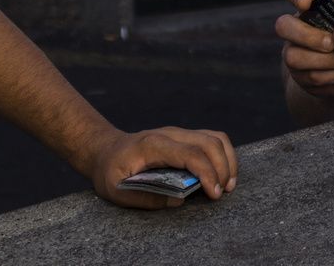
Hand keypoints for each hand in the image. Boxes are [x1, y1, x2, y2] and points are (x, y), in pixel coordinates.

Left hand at [87, 126, 237, 208]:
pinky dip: (223, 155)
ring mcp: (179, 132)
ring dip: (228, 160)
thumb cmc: (109, 171)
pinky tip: (222, 174)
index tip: (214, 193)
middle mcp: (170, 134)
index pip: (190, 153)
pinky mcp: (184, 136)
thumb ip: (146, 198)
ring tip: (228, 185)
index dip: (207, 172)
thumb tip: (179, 201)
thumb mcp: (117, 190)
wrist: (105, 149)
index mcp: (153, 145)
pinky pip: (211, 140)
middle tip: (222, 193)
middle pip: (209, 142)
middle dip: (223, 168)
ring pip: (215, 137)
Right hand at [277, 0, 333, 97]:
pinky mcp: (302, 79)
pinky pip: (312, 78)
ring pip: (295, 58)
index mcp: (309, 10)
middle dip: (308, 36)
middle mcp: (294, 31)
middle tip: (331, 43)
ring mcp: (293, 55)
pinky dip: (333, 76)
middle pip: (283, 26)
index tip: (306, 2)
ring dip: (326, 60)